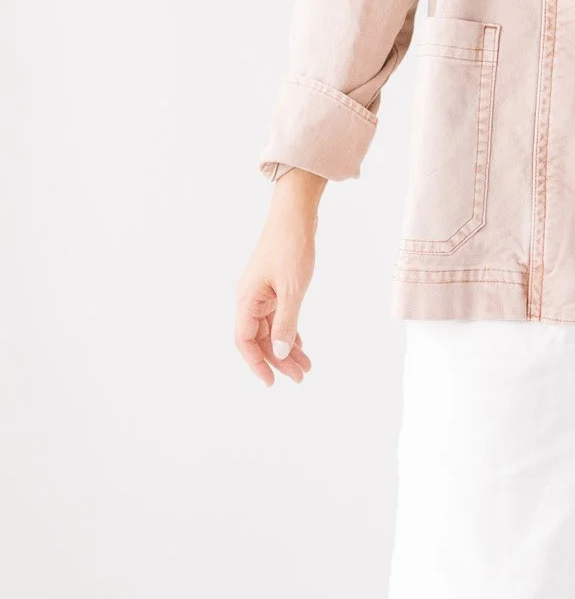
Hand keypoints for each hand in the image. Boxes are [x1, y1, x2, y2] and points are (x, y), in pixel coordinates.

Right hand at [234, 182, 320, 386]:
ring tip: (306, 366)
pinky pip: (279, 316)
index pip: (245, 341)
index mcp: (246, 299)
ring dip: (287, 348)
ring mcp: (262, 292)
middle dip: (279, 360)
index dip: (256, 363)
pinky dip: (289, 330)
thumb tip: (280, 354)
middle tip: (300, 377)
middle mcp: (250, 298)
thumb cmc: (291, 247)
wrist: (296, 215)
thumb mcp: (292, 289)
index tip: (271, 382)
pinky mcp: (275, 286)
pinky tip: (300, 344)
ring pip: (271, 329)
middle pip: (260, 338)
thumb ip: (286, 323)